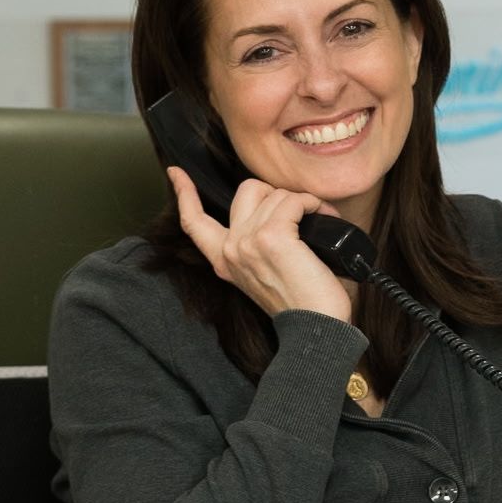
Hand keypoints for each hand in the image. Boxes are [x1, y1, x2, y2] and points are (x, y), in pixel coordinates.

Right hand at [168, 166, 352, 321]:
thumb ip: (255, 248)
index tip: (176, 172)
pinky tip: (326, 218)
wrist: (316, 330)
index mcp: (224, 261)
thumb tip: (276, 214)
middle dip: (278, 193)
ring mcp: (248, 242)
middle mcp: (230, 249)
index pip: (194, 222)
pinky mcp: (272, 237)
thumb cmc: (302, 304)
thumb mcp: (264, 276)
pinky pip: (294, 201)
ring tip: (321, 221)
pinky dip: (314, 204)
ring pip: (276, 194)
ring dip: (305, 202)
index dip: (183, 193)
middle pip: (247, 190)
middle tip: (301, 213)